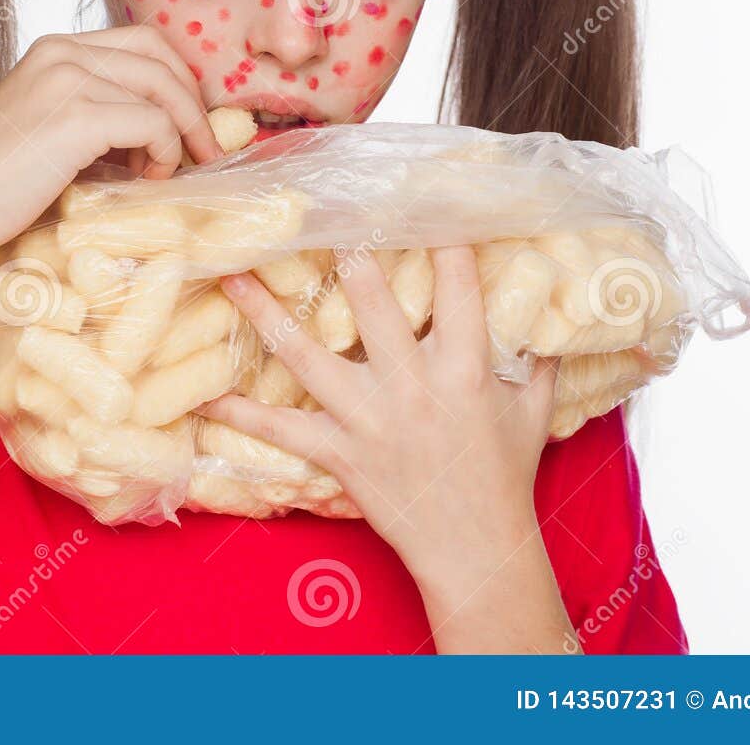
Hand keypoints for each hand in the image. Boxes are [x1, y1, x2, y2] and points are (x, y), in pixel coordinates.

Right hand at [0, 25, 223, 262]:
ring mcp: (68, 80)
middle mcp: (62, 53)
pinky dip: (164, 152)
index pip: (141, 41)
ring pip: (163, 90)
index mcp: (54, 49)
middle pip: (160, 55)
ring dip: (183, 132)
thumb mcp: (47, 130)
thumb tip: (158, 137)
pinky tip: (150, 179)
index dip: (176, 78)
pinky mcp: (77, 116)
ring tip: (175, 169)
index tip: (188, 121)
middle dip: (192, 100)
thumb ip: (96, 117)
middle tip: (203, 146)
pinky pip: (153, 123)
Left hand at [202, 245, 575, 651]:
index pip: (456, 287)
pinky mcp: (339, 453)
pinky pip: (280, 429)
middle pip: (372, 305)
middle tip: (314, 215)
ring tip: (231, 277)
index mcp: (466, 369)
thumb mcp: (533, 414)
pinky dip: (239, 415)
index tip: (421, 198)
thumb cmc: (505, 478)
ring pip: (307, 355)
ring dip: (265, 314)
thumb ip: (536, 362)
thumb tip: (547, 320)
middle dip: (345, 258)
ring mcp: (369, 419)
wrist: (476, 550)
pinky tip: (203, 398)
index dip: (440, 238)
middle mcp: (413, 386)